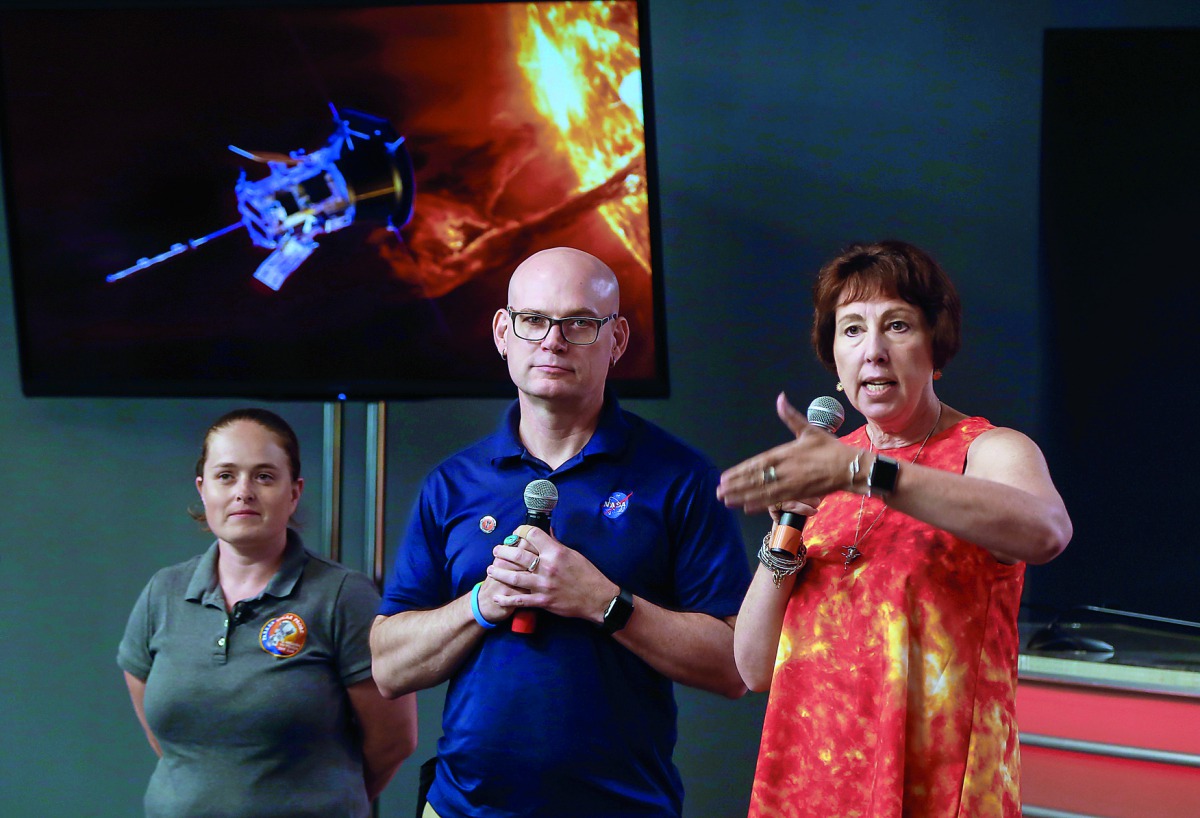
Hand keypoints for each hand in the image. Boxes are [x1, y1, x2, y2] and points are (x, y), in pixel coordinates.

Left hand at [487, 525, 615, 623]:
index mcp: (555, 552)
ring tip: (491, 569)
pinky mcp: (543, 601)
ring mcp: (543, 585)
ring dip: (499, 572)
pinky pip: (520, 600)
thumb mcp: (573, 554)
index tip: (515, 534)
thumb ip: (556, 544)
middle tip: (496, 550)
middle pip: (517, 555)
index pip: (532, 534)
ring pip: (514, 577)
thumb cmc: (587, 574)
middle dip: (503, 551)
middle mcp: (547, 567)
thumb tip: (545, 532)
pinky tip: (497, 597)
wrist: (597, 598)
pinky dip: (506, 600)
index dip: (520, 531)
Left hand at [716, 392, 850, 513]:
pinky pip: (776, 500)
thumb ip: (790, 416)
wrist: (850, 467)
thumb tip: (780, 397)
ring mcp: (791, 483)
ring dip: (743, 496)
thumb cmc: (830, 448)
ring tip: (726, 500)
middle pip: (756, 479)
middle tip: (718, 491)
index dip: (740, 471)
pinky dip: (760, 504)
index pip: (757, 464)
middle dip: (736, 486)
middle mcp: (785, 469)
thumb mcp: (809, 429)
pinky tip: (747, 507)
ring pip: (762, 492)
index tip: (725, 476)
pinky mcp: (799, 494)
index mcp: (785, 453)